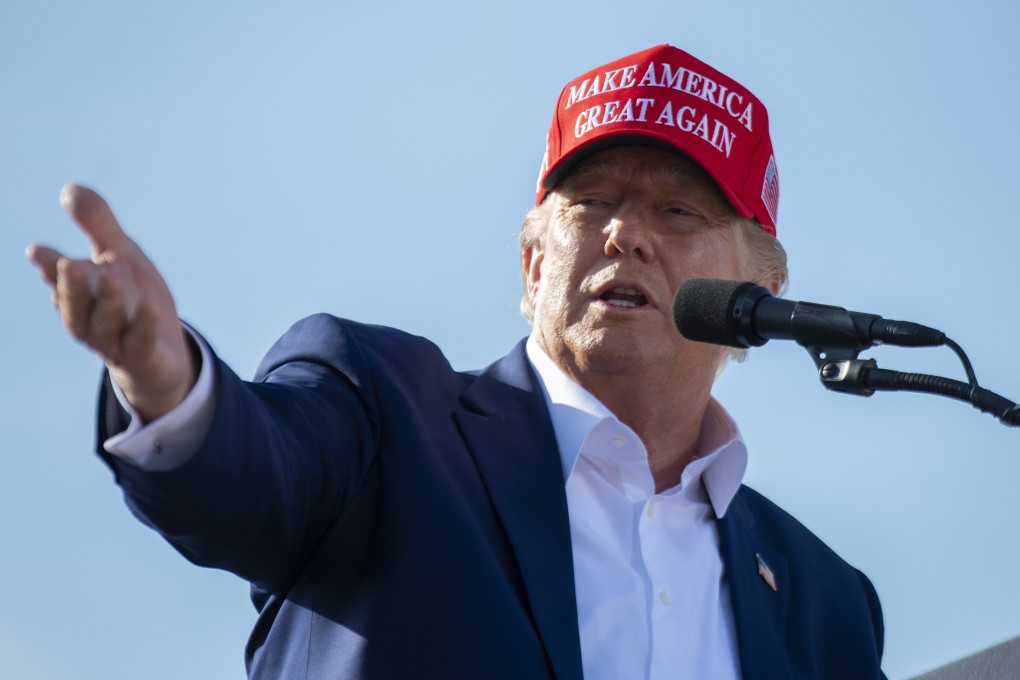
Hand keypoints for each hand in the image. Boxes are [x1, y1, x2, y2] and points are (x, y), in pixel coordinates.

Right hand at [27, 184, 196, 421]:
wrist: (164, 352)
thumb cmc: (135, 300)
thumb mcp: (121, 256)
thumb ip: (98, 225)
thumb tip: (69, 189)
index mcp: (80, 293)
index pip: (60, 279)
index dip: (50, 267)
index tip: (40, 251)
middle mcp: (90, 319)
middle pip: (77, 304)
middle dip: (73, 286)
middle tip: (70, 265)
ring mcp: (115, 342)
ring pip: (105, 324)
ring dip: (109, 302)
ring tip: (114, 279)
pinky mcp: (141, 358)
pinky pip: (140, 344)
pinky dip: (143, 327)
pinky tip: (150, 309)